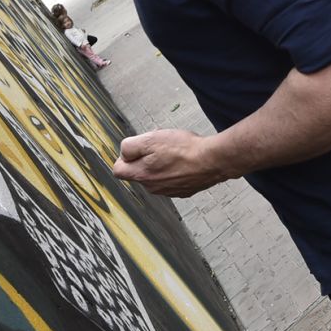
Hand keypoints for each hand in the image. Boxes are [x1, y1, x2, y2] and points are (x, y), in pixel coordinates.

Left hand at [112, 129, 228, 197]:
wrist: (212, 161)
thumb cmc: (184, 150)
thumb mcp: (150, 139)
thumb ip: (130, 147)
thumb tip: (124, 152)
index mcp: (141, 175)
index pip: (118, 171)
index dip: (124, 157)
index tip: (136, 149)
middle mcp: (153, 187)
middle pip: (139, 172)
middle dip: (145, 159)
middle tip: (160, 146)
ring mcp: (169, 191)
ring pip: (156, 176)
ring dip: (161, 164)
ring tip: (175, 152)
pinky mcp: (183, 190)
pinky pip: (172, 179)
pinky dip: (176, 170)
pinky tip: (185, 160)